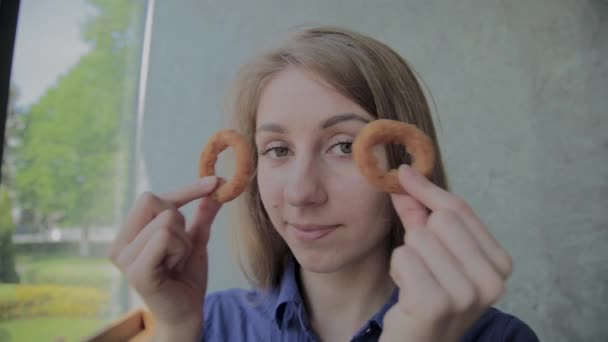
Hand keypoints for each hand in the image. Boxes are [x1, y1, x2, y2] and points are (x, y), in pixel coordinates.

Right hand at [109, 176, 221, 328]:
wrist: (187, 314)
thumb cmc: (187, 279)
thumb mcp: (195, 240)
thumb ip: (202, 214)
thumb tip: (217, 184)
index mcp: (127, 235)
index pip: (149, 197)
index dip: (184, 190)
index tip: (214, 182)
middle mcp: (119, 245)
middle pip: (154, 201)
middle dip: (179, 221)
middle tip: (180, 248)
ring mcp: (125, 259)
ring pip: (165, 221)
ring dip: (183, 241)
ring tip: (177, 262)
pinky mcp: (137, 272)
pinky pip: (164, 238)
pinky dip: (180, 249)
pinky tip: (175, 268)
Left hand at [380, 165, 512, 341]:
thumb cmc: (426, 298)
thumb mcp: (433, 253)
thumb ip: (421, 215)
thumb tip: (405, 176)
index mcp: (500, 264)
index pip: (460, 208)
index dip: (427, 190)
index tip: (404, 174)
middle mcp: (492, 280)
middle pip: (441, 218)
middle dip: (419, 235)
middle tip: (422, 265)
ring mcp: (466, 294)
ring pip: (419, 236)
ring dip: (406, 256)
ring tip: (416, 282)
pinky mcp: (436, 303)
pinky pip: (403, 256)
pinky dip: (397, 270)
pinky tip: (407, 293)